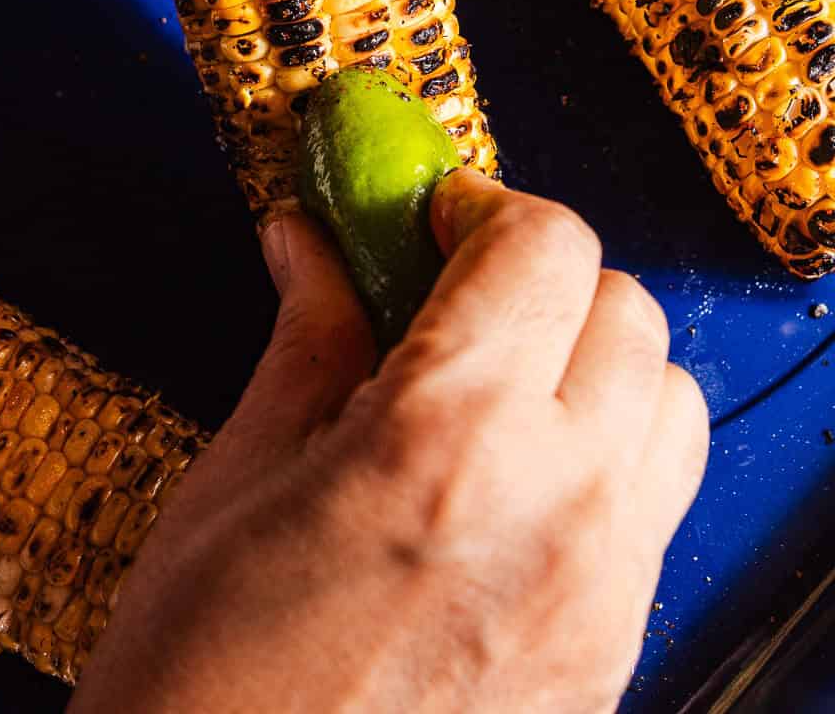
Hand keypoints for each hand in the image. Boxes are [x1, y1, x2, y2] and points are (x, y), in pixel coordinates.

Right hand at [74, 172, 707, 713]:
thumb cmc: (202, 683)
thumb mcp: (237, 478)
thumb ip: (309, 338)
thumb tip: (313, 241)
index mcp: (445, 439)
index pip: (545, 245)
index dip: (482, 206)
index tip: (427, 218)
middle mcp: (556, 506)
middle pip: (625, 307)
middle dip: (542, 277)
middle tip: (451, 293)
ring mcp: (600, 592)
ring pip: (668, 402)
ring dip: (594, 364)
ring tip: (495, 384)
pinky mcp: (612, 655)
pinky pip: (654, 507)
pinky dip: (606, 457)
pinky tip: (510, 478)